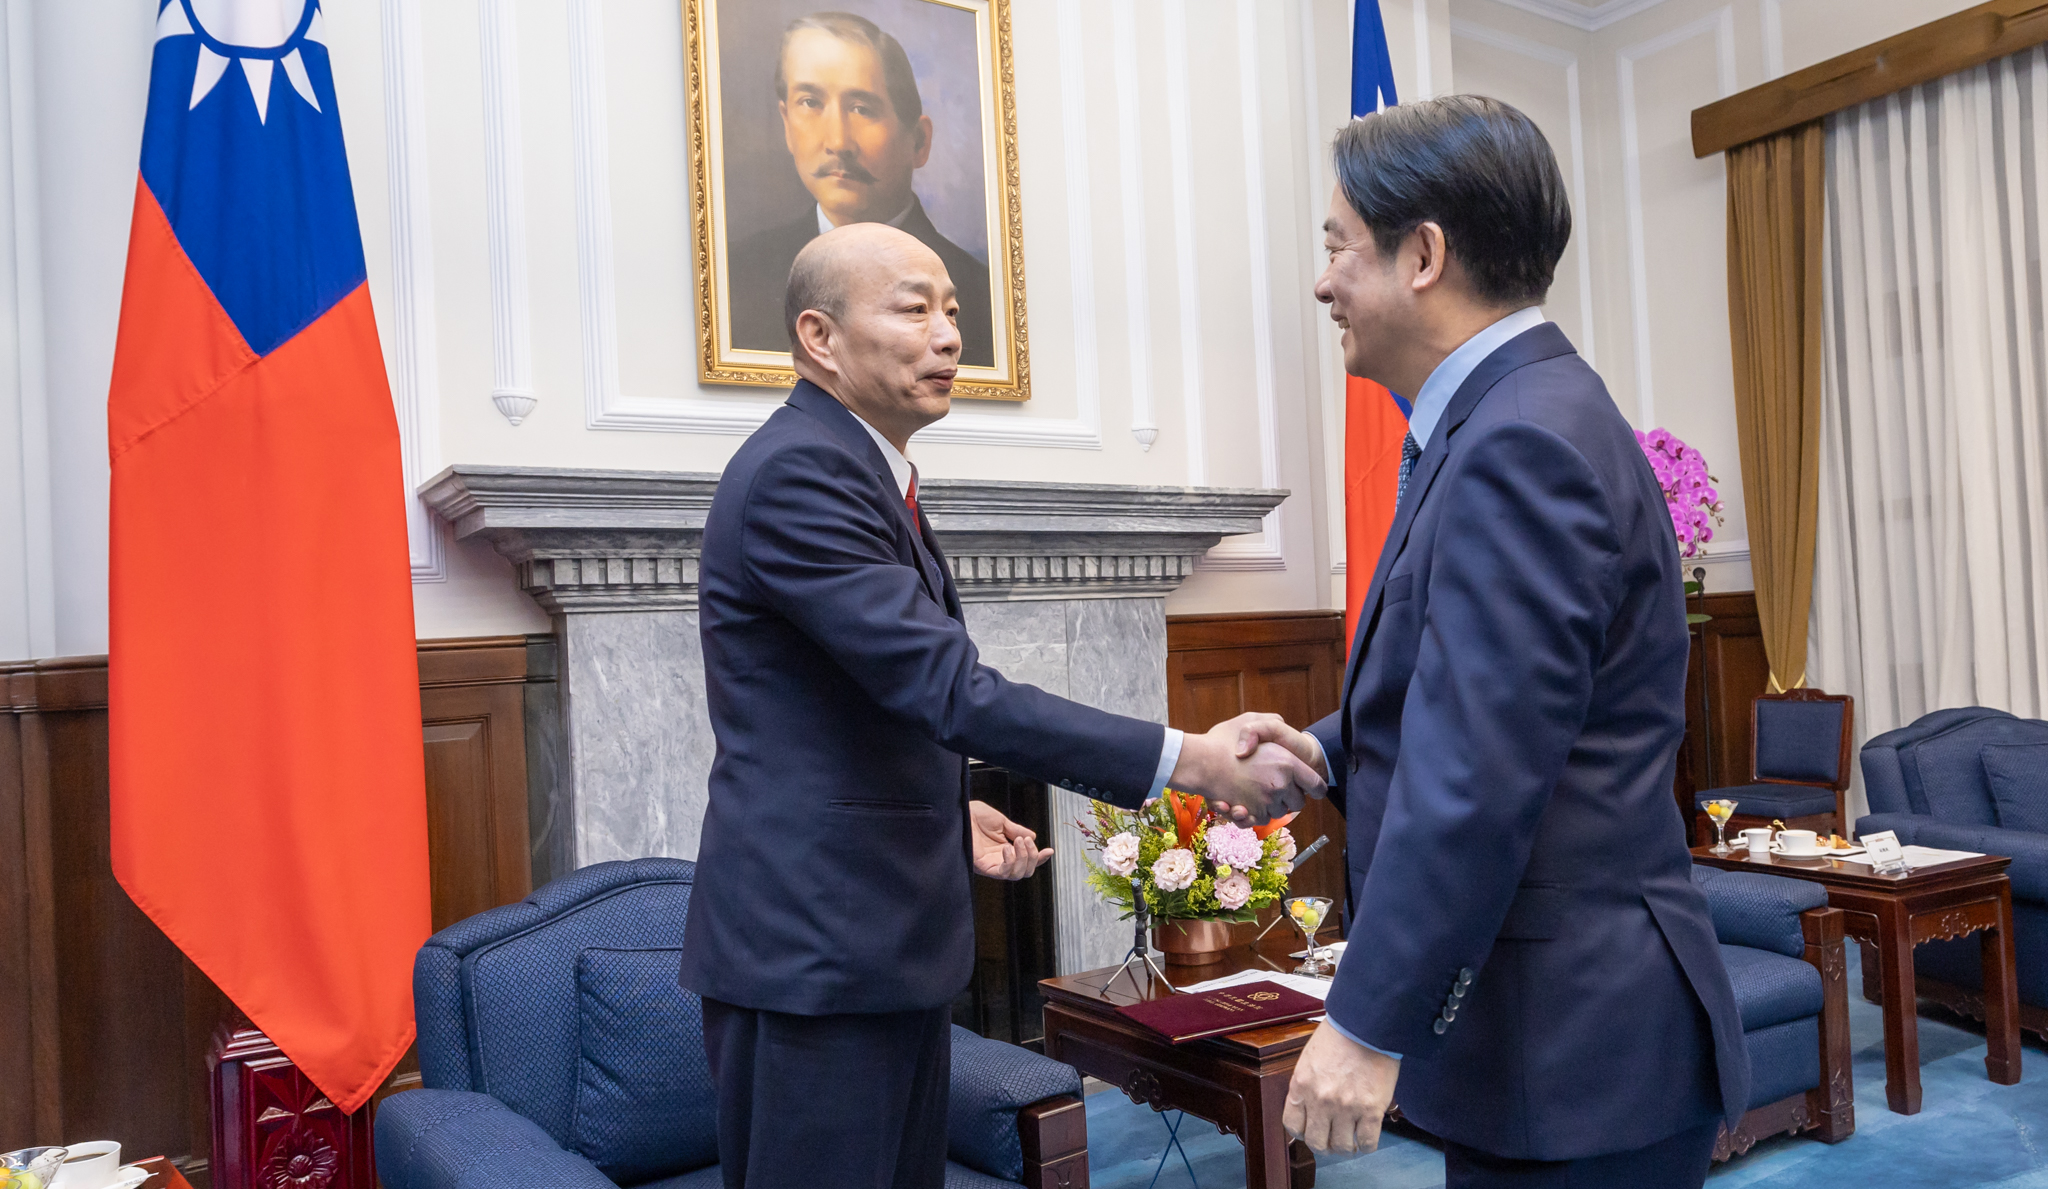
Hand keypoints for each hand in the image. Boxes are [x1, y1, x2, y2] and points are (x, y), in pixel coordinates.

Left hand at [968, 800, 1052, 879]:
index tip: (1049, 850)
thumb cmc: (974, 815)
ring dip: (1023, 858)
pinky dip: (1010, 861)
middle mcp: (998, 860)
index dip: (1039, 858)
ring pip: (1016, 875)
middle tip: (1026, 841)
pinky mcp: (982, 866)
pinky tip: (1006, 847)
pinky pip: (1002, 872)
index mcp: (1003, 850)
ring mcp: (991, 865)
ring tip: (1018, 841)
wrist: (960, 812)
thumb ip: (1016, 830)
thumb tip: (1033, 837)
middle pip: (1024, 872)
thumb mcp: (1001, 821)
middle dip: (1032, 857)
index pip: (1025, 861)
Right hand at [1168, 722, 1323, 824]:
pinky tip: (1243, 801)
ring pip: (1279, 813)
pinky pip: (1261, 820)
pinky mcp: (1251, 814)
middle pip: (1298, 803)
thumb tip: (1283, 730)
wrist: (1198, 762)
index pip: (1316, 785)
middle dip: (1290, 797)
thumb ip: (1272, 724)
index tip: (1309, 788)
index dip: (1314, 787)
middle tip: (1274, 786)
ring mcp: (1266, 802)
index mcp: (1287, 763)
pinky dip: (1254, 814)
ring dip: (1271, 806)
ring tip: (1255, 791)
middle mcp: (1280, 785)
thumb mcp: (1250, 721)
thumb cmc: (1221, 741)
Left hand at [1282, 1021, 1399, 1153]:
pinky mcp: (1371, 1110)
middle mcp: (1320, 1100)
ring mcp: (1346, 1107)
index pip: (1293, 1125)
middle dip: (1324, 1145)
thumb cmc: (1340, 1036)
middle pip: (1317, 1143)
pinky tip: (1366, 1139)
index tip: (1311, 1130)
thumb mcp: (1310, 1059)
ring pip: (1342, 1147)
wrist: (1367, 1025)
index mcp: (1301, 1085)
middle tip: (1332, 1140)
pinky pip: (1367, 1142)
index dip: (1303, 1132)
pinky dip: (1367, 1146)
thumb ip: (1307, 1084)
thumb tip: (1308, 1106)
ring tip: (1351, 1141)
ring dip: (1346, 1147)